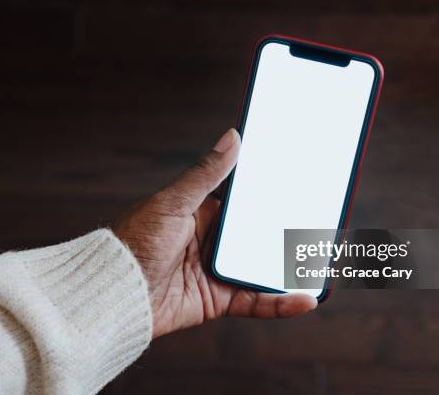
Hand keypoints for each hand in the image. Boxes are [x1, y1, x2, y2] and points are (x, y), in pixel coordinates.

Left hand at [113, 128, 317, 337]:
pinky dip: (282, 301)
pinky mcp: (220, 300)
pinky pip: (257, 301)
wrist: (114, 293)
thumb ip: (206, 174)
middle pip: (261, 234)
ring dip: (292, 265)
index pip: (246, 199)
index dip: (272, 192)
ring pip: (264, 266)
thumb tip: (232, 137)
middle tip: (325, 221)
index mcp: (203, 212)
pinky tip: (306, 297)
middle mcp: (214, 240)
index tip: (301, 181)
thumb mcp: (173, 201)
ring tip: (324, 259)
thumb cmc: (135, 242)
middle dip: (290, 229)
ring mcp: (219, 270)